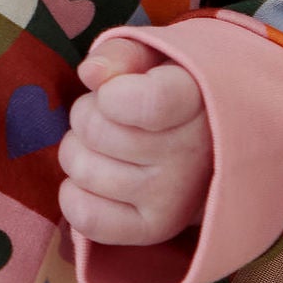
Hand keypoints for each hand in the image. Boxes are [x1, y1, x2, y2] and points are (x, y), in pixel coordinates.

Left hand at [58, 34, 211, 244]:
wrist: (208, 143)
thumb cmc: (167, 90)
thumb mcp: (151, 57)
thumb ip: (120, 54)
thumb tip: (91, 74)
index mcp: (197, 99)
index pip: (149, 103)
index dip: (111, 95)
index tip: (113, 93)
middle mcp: (193, 153)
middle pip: (95, 132)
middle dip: (86, 116)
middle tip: (109, 118)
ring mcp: (175, 196)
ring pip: (83, 170)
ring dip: (79, 152)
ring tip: (106, 147)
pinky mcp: (155, 228)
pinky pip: (85, 216)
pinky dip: (74, 195)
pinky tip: (95, 181)